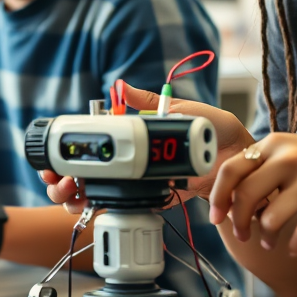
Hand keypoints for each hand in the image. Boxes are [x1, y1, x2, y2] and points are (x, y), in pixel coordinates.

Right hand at [44, 82, 250, 210]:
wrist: (242, 160)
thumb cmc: (217, 130)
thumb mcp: (183, 110)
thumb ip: (152, 101)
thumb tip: (122, 86)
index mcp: (135, 133)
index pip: (93, 140)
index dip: (68, 150)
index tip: (54, 158)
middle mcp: (133, 157)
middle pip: (86, 170)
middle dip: (62, 178)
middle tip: (58, 182)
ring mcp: (140, 179)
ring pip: (97, 190)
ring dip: (76, 195)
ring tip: (69, 197)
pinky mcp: (153, 197)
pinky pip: (125, 205)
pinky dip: (103, 210)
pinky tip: (89, 210)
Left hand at [209, 133, 296, 255]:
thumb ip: (268, 166)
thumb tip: (232, 192)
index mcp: (277, 144)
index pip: (231, 169)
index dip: (217, 197)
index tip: (215, 217)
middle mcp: (292, 158)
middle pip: (245, 196)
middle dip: (238, 222)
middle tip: (242, 236)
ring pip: (271, 217)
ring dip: (266, 237)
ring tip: (271, 244)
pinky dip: (294, 245)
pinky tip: (295, 249)